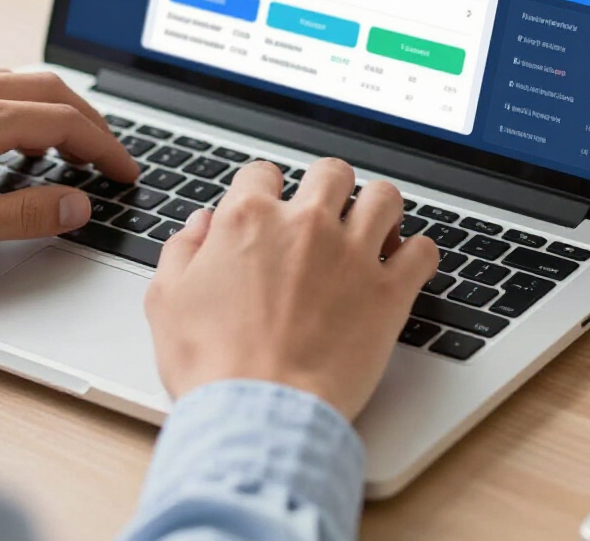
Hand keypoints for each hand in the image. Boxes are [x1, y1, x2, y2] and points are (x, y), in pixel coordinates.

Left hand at [0, 71, 138, 268]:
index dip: (104, 147)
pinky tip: (18, 141)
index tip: (125, 171)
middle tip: (110, 159)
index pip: (63, 121)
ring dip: (55, 111)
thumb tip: (77, 205)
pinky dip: (20, 109)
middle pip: (49, 89)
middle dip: (89, 123)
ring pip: (19, 83)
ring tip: (73, 151)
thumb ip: (25, 214)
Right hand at [146, 158, 439, 420]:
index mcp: (249, 219)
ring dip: (379, 209)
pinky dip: (417, 253)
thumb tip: (201, 224)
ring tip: (373, 228)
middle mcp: (305, 224)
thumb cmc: (211, 365)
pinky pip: (422, 251)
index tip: (268, 209)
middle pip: (331, 172)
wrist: (258, 416)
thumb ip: (182, 249)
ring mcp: (352, 255)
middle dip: (328, 187)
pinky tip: (404, 264)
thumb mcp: (167, 299)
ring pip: (384, 197)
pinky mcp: (388, 293)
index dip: (264, 190)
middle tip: (325, 212)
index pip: (263, 173)